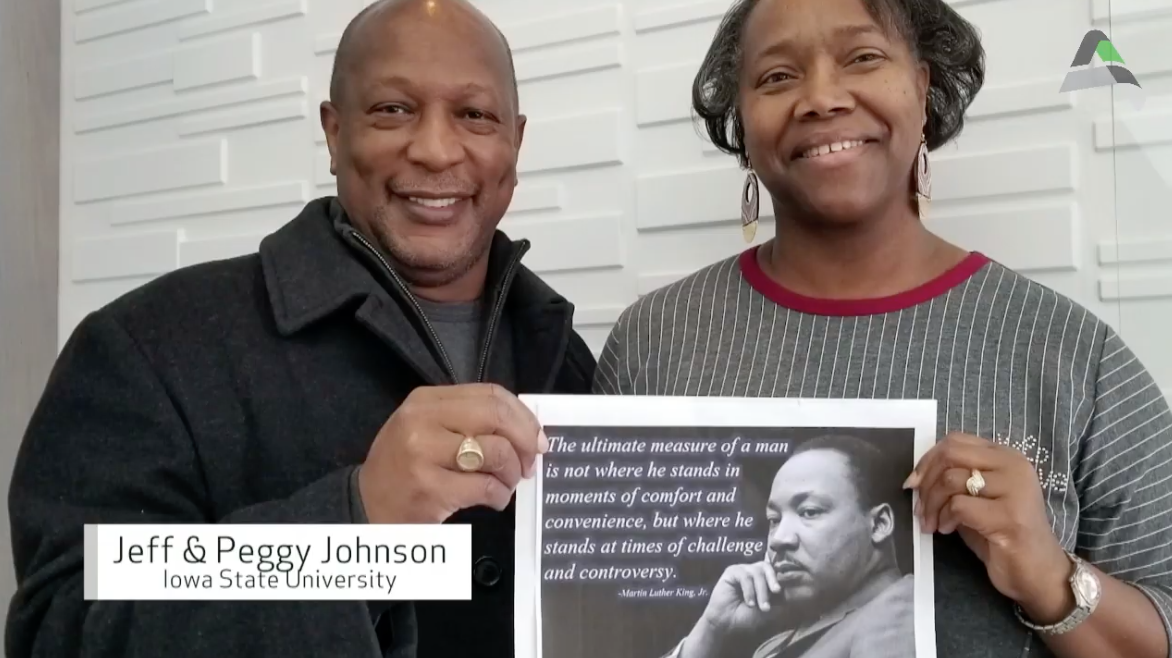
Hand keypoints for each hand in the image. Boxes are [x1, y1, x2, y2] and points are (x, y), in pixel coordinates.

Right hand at [358, 383, 546, 523]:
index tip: (537, 437)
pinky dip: (500, 495)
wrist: (365, 504)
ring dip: (512, 472)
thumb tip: (526, 427)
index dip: (523, 416)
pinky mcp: (430, 488)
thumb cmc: (406, 467)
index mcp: (427, 400)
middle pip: (496, 416)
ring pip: (496, 451)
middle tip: (531, 462)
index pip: (490, 394)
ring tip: (506, 483)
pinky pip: (485, 487)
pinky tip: (494, 499)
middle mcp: (423, 420)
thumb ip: (470, 420)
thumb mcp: (429, 430)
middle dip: (525, 440)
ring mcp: (424, 454)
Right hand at [700, 561, 783, 633]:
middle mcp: (753, 571)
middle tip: (777, 592)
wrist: (727, 623)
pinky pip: (744, 576)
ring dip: (761, 590)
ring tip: (762, 607)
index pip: (774, 571)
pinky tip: (749, 603)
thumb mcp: (767, 609)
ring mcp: (742, 570)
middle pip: (766, 566)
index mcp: (763, 578)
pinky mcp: (731, 572)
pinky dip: (749, 590)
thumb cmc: (747, 617)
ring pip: (757, 572)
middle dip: (773, 580)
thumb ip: (777, 598)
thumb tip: (790, 589)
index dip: (780, 578)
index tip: (782, 591)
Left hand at [904, 432, 1072, 619]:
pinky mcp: (1009, 516)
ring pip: (951, 479)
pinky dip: (945, 517)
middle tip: (919, 507)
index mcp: (1005, 457)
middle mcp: (1013, 466)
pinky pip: (959, 505)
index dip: (927, 460)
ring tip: (932, 523)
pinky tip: (947, 530)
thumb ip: (955, 482)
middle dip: (925, 481)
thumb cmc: (1003, 536)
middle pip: (951, 454)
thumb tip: (916, 478)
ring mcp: (1014, 489)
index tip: (913, 483)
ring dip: (932, 504)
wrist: (1038, 573)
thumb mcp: (976, 500)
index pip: (955, 441)